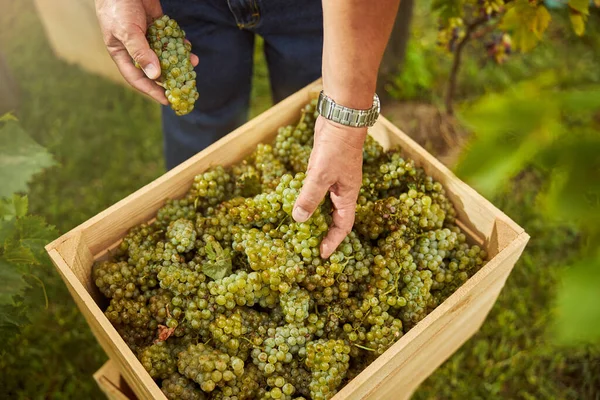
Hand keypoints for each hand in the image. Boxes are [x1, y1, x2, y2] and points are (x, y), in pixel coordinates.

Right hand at [95, 0, 198, 103]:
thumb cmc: (118, 5)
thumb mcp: (127, 31)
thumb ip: (141, 53)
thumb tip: (155, 75)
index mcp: (122, 53)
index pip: (137, 78)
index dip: (152, 91)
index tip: (167, 101)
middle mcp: (135, 47)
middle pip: (154, 69)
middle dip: (170, 78)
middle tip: (185, 86)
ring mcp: (146, 36)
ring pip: (165, 54)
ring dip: (178, 60)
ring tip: (192, 63)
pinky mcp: (157, 25)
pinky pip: (170, 39)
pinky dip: (178, 44)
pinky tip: (188, 48)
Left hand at [292, 116, 365, 258]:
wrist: (341, 119)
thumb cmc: (336, 148)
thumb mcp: (320, 175)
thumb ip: (309, 197)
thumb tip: (298, 219)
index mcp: (348, 196)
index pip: (343, 226)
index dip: (333, 241)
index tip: (322, 255)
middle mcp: (343, 190)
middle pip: (335, 217)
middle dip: (324, 232)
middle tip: (309, 245)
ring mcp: (335, 179)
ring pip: (325, 203)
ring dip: (315, 215)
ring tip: (301, 228)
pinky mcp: (325, 169)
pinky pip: (317, 190)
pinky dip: (308, 198)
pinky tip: (296, 200)